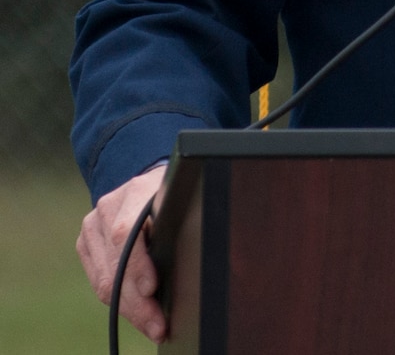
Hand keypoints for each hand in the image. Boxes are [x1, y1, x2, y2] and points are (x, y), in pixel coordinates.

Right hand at [77, 165, 167, 343]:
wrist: (148, 181)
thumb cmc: (176, 194)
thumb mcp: (184, 199)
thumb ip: (183, 221)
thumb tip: (195, 258)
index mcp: (135, 192)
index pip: (126, 234)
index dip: (137, 265)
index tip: (152, 289)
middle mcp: (107, 208)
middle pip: (115, 266)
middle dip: (138, 303)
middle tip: (159, 326)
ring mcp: (92, 226)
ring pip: (104, 280)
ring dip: (129, 309)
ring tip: (152, 326)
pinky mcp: (86, 243)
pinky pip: (98, 281)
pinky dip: (119, 301)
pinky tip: (137, 313)